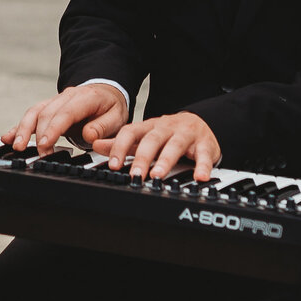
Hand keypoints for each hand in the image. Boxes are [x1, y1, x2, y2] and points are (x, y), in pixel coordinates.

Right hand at [3, 82, 129, 155]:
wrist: (106, 91)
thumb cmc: (111, 107)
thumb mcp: (117, 117)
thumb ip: (103, 126)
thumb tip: (88, 135)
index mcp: (85, 97)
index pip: (65, 112)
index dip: (53, 128)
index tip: (46, 144)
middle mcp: (66, 96)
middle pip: (46, 112)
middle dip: (38, 134)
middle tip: (37, 154)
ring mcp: (55, 101)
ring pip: (35, 112)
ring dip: (23, 129)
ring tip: (16, 145)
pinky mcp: (48, 107)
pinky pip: (32, 115)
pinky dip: (19, 127)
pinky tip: (8, 137)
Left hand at [93, 112, 220, 180]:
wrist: (200, 123)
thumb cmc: (168, 134)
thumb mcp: (144, 136)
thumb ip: (122, 142)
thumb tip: (96, 145)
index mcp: (148, 127)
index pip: (130, 133)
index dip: (120, 147)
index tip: (113, 165)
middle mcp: (165, 128)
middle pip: (151, 140)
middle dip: (142, 158)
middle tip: (135, 175)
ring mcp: (185, 134)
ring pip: (175, 145)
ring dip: (166, 160)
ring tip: (158, 175)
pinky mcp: (205, 144)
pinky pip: (204, 155)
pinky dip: (202, 166)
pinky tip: (200, 177)